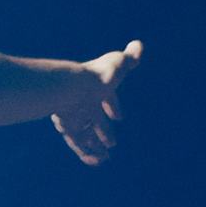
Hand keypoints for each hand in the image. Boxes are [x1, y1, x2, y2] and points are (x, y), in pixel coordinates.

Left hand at [53, 40, 142, 165]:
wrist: (74, 87)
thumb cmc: (98, 76)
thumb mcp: (118, 65)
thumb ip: (129, 58)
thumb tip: (138, 44)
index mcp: (96, 88)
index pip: (104, 98)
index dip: (112, 106)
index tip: (118, 117)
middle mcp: (83, 102)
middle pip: (92, 119)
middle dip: (102, 130)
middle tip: (111, 143)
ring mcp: (74, 116)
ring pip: (84, 134)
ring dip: (95, 146)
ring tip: (104, 157)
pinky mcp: (68, 128)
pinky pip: (77, 144)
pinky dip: (86, 154)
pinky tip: (96, 162)